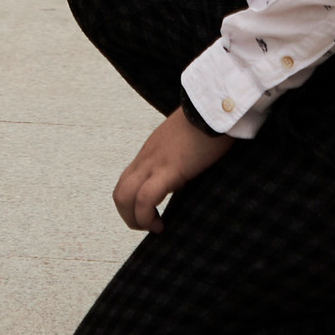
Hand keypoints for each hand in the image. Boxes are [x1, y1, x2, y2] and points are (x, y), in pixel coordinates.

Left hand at [112, 107, 229, 232]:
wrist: (215, 107)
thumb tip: (189, 170)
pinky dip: (147, 217)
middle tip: (150, 226)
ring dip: (135, 220)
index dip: (134, 203)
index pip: (128, 180)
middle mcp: (147, 158)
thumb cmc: (208, 122)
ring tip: (155, 227)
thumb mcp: (187, 141)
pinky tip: (163, 225)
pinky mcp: (168, 169)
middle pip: (119, 192)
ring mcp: (154, 162)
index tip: (153, 214)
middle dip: (129, 216)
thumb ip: (180, 156)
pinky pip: (145, 198)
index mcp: (151, 152)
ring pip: (124, 196)